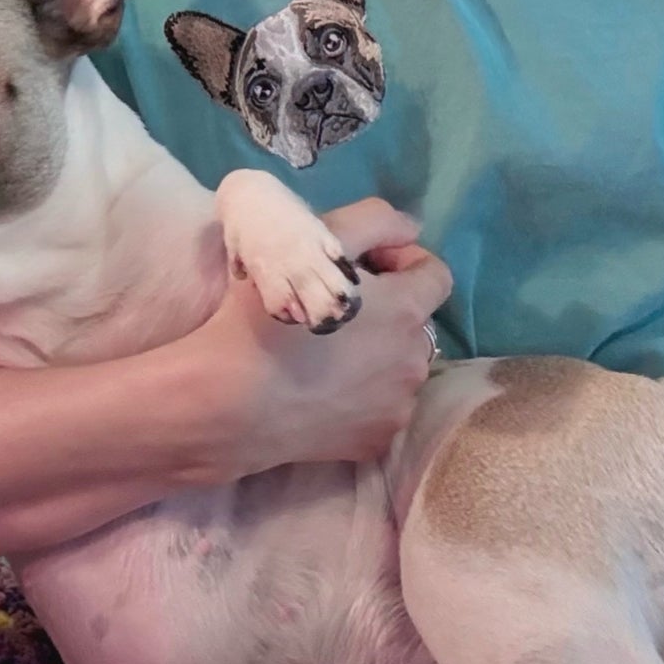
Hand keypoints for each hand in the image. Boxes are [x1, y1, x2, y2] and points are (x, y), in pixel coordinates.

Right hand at [190, 198, 452, 479]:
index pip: (435, 273)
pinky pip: (381, 408)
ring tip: (325, 352)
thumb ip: (373, 220)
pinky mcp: (376, 442)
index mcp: (405, 309)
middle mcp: (414, 361)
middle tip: (333, 305)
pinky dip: (362, 396)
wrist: (228, 401)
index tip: (362, 264)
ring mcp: (398, 407)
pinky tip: (322, 391)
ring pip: (399, 366)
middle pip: (414, 321)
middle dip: (386, 308)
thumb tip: (409, 228)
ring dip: (376, 352)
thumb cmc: (267, 317)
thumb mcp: (313, 243)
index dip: (400, 259)